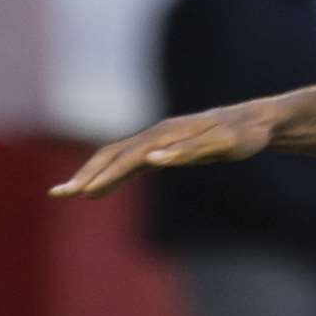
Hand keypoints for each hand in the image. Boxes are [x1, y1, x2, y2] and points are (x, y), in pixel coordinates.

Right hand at [50, 103, 275, 197]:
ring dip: (93, 175)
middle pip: (113, 155)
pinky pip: (131, 162)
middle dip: (85, 174)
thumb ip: (187, 152)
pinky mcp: (166, 148)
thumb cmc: (243, 135)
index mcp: (168, 135)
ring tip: (70, 193)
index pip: (127, 157)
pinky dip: (112, 175)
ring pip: (118, 158)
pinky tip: (101, 189)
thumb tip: (152, 159)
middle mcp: (159, 135)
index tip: (82, 193)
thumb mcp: (221, 145)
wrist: (258, 122)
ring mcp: (161, 141)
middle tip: (58, 194)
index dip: (104, 175)